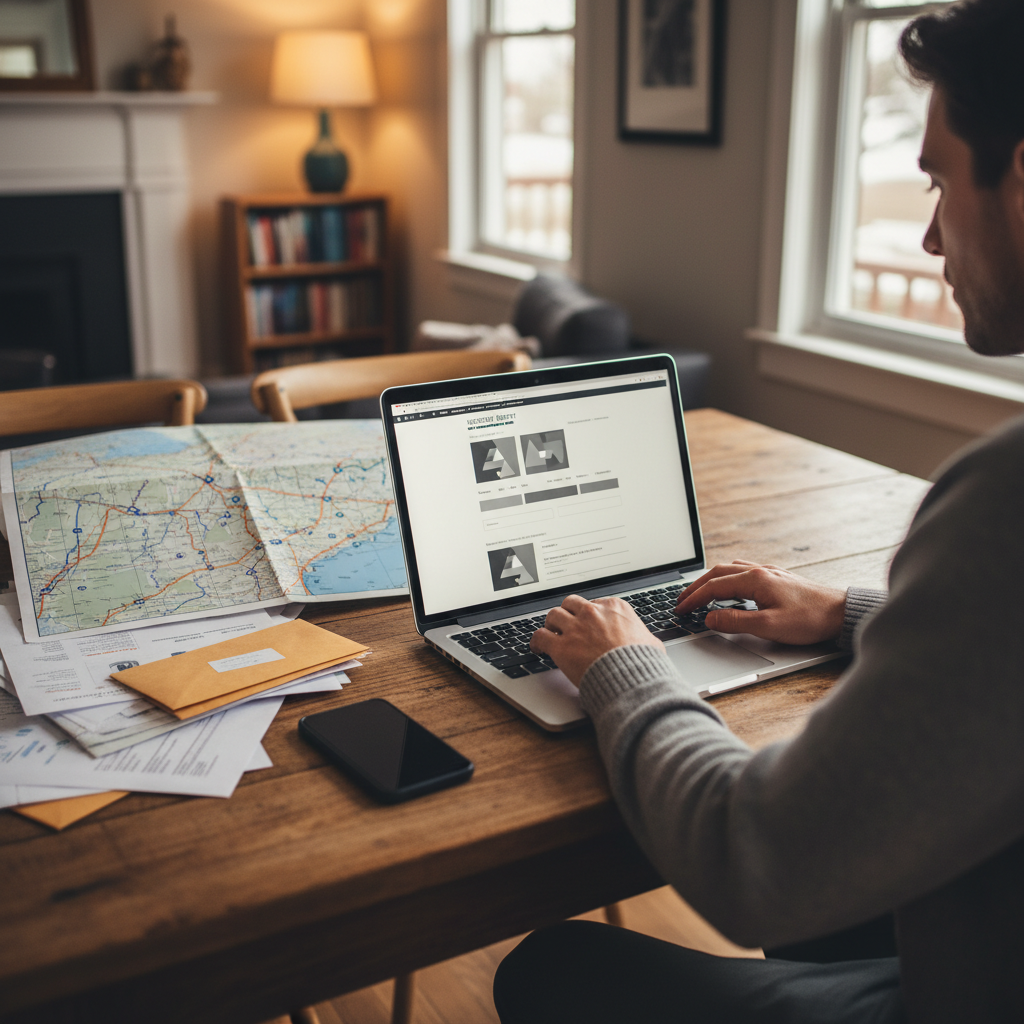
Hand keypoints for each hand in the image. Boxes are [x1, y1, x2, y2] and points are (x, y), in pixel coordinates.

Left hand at [531, 594, 662, 686]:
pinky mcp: (561, 646)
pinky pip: (540, 636)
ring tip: (551, 633)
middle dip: (568, 613)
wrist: (631, 678)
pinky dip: (537, 641)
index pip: (594, 604)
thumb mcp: (651, 643)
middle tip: (566, 624)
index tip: (586, 623)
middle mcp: (592, 613)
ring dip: (551, 624)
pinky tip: (537, 647)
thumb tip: (649, 642)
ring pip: (553, 615)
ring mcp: (575, 628)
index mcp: (614, 608)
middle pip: (571, 603)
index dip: (588, 615)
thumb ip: (644, 637)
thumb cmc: (643, 663)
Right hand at [676, 560, 845, 644]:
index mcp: (754, 580)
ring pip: (729, 569)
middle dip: (695, 587)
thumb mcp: (769, 626)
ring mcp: (768, 573)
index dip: (693, 599)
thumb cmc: (810, 619)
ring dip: (709, 580)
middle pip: (717, 573)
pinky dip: (726, 578)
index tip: (679, 609)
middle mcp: (759, 571)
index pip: (713, 587)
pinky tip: (728, 587)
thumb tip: (709, 618)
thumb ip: (736, 622)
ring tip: (698, 593)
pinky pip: (742, 572)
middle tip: (680, 601)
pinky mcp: (776, 578)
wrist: (841, 612)